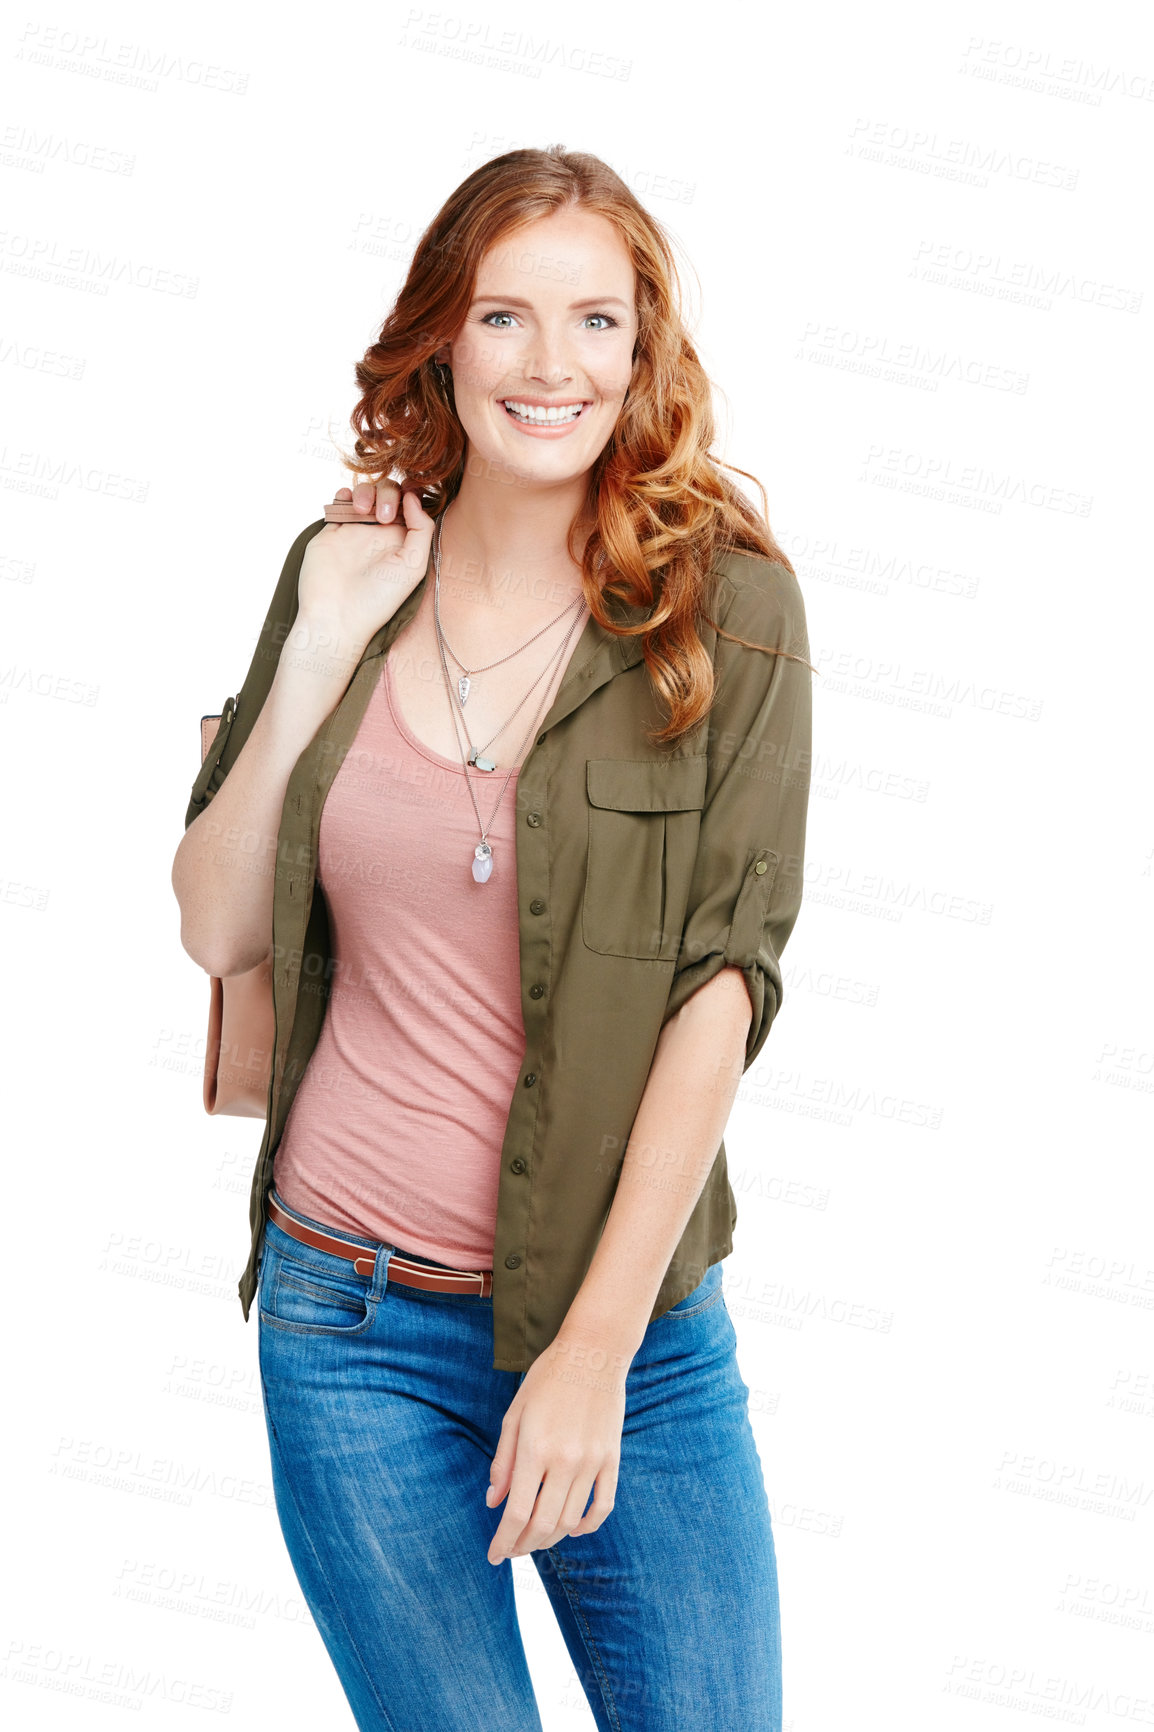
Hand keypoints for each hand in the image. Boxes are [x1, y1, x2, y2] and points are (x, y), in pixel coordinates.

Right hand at [296, 480, 434, 659]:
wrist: (335, 616)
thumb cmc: (378, 600)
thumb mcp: (413, 567)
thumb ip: (421, 530)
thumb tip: (412, 497)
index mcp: (403, 542)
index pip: (412, 505)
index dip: (412, 493)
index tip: (409, 495)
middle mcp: (381, 535)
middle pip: (388, 493)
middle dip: (388, 493)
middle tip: (383, 516)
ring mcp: (356, 531)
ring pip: (365, 493)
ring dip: (366, 491)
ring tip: (363, 511)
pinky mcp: (332, 532)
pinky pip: (340, 502)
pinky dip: (345, 494)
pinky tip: (348, 502)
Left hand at [485, 1329, 629, 1565]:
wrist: (593, 1352)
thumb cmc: (548, 1378)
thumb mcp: (515, 1414)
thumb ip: (503, 1461)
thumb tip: (493, 1501)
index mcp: (535, 1449)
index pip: (517, 1512)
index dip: (503, 1541)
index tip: (493, 1555)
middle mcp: (565, 1461)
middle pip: (543, 1524)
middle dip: (523, 1546)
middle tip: (511, 1551)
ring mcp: (593, 1462)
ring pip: (571, 1521)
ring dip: (550, 1539)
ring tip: (534, 1541)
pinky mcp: (612, 1459)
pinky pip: (603, 1506)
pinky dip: (587, 1526)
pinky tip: (572, 1530)